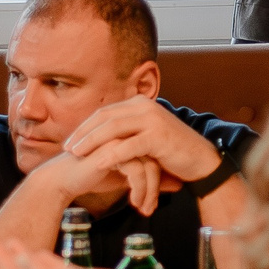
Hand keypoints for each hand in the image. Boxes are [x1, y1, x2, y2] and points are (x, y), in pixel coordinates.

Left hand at [39, 96, 221, 216]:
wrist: (201, 161)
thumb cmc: (172, 153)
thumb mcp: (146, 138)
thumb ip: (128, 134)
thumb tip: (103, 140)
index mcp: (140, 105)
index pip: (105, 113)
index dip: (85, 127)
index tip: (70, 141)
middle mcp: (145, 107)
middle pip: (105, 117)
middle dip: (83, 133)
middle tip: (67, 148)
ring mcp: (152, 120)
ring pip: (113, 128)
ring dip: (91, 141)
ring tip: (76, 154)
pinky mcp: (158, 136)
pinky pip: (128, 145)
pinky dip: (111, 154)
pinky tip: (98, 164)